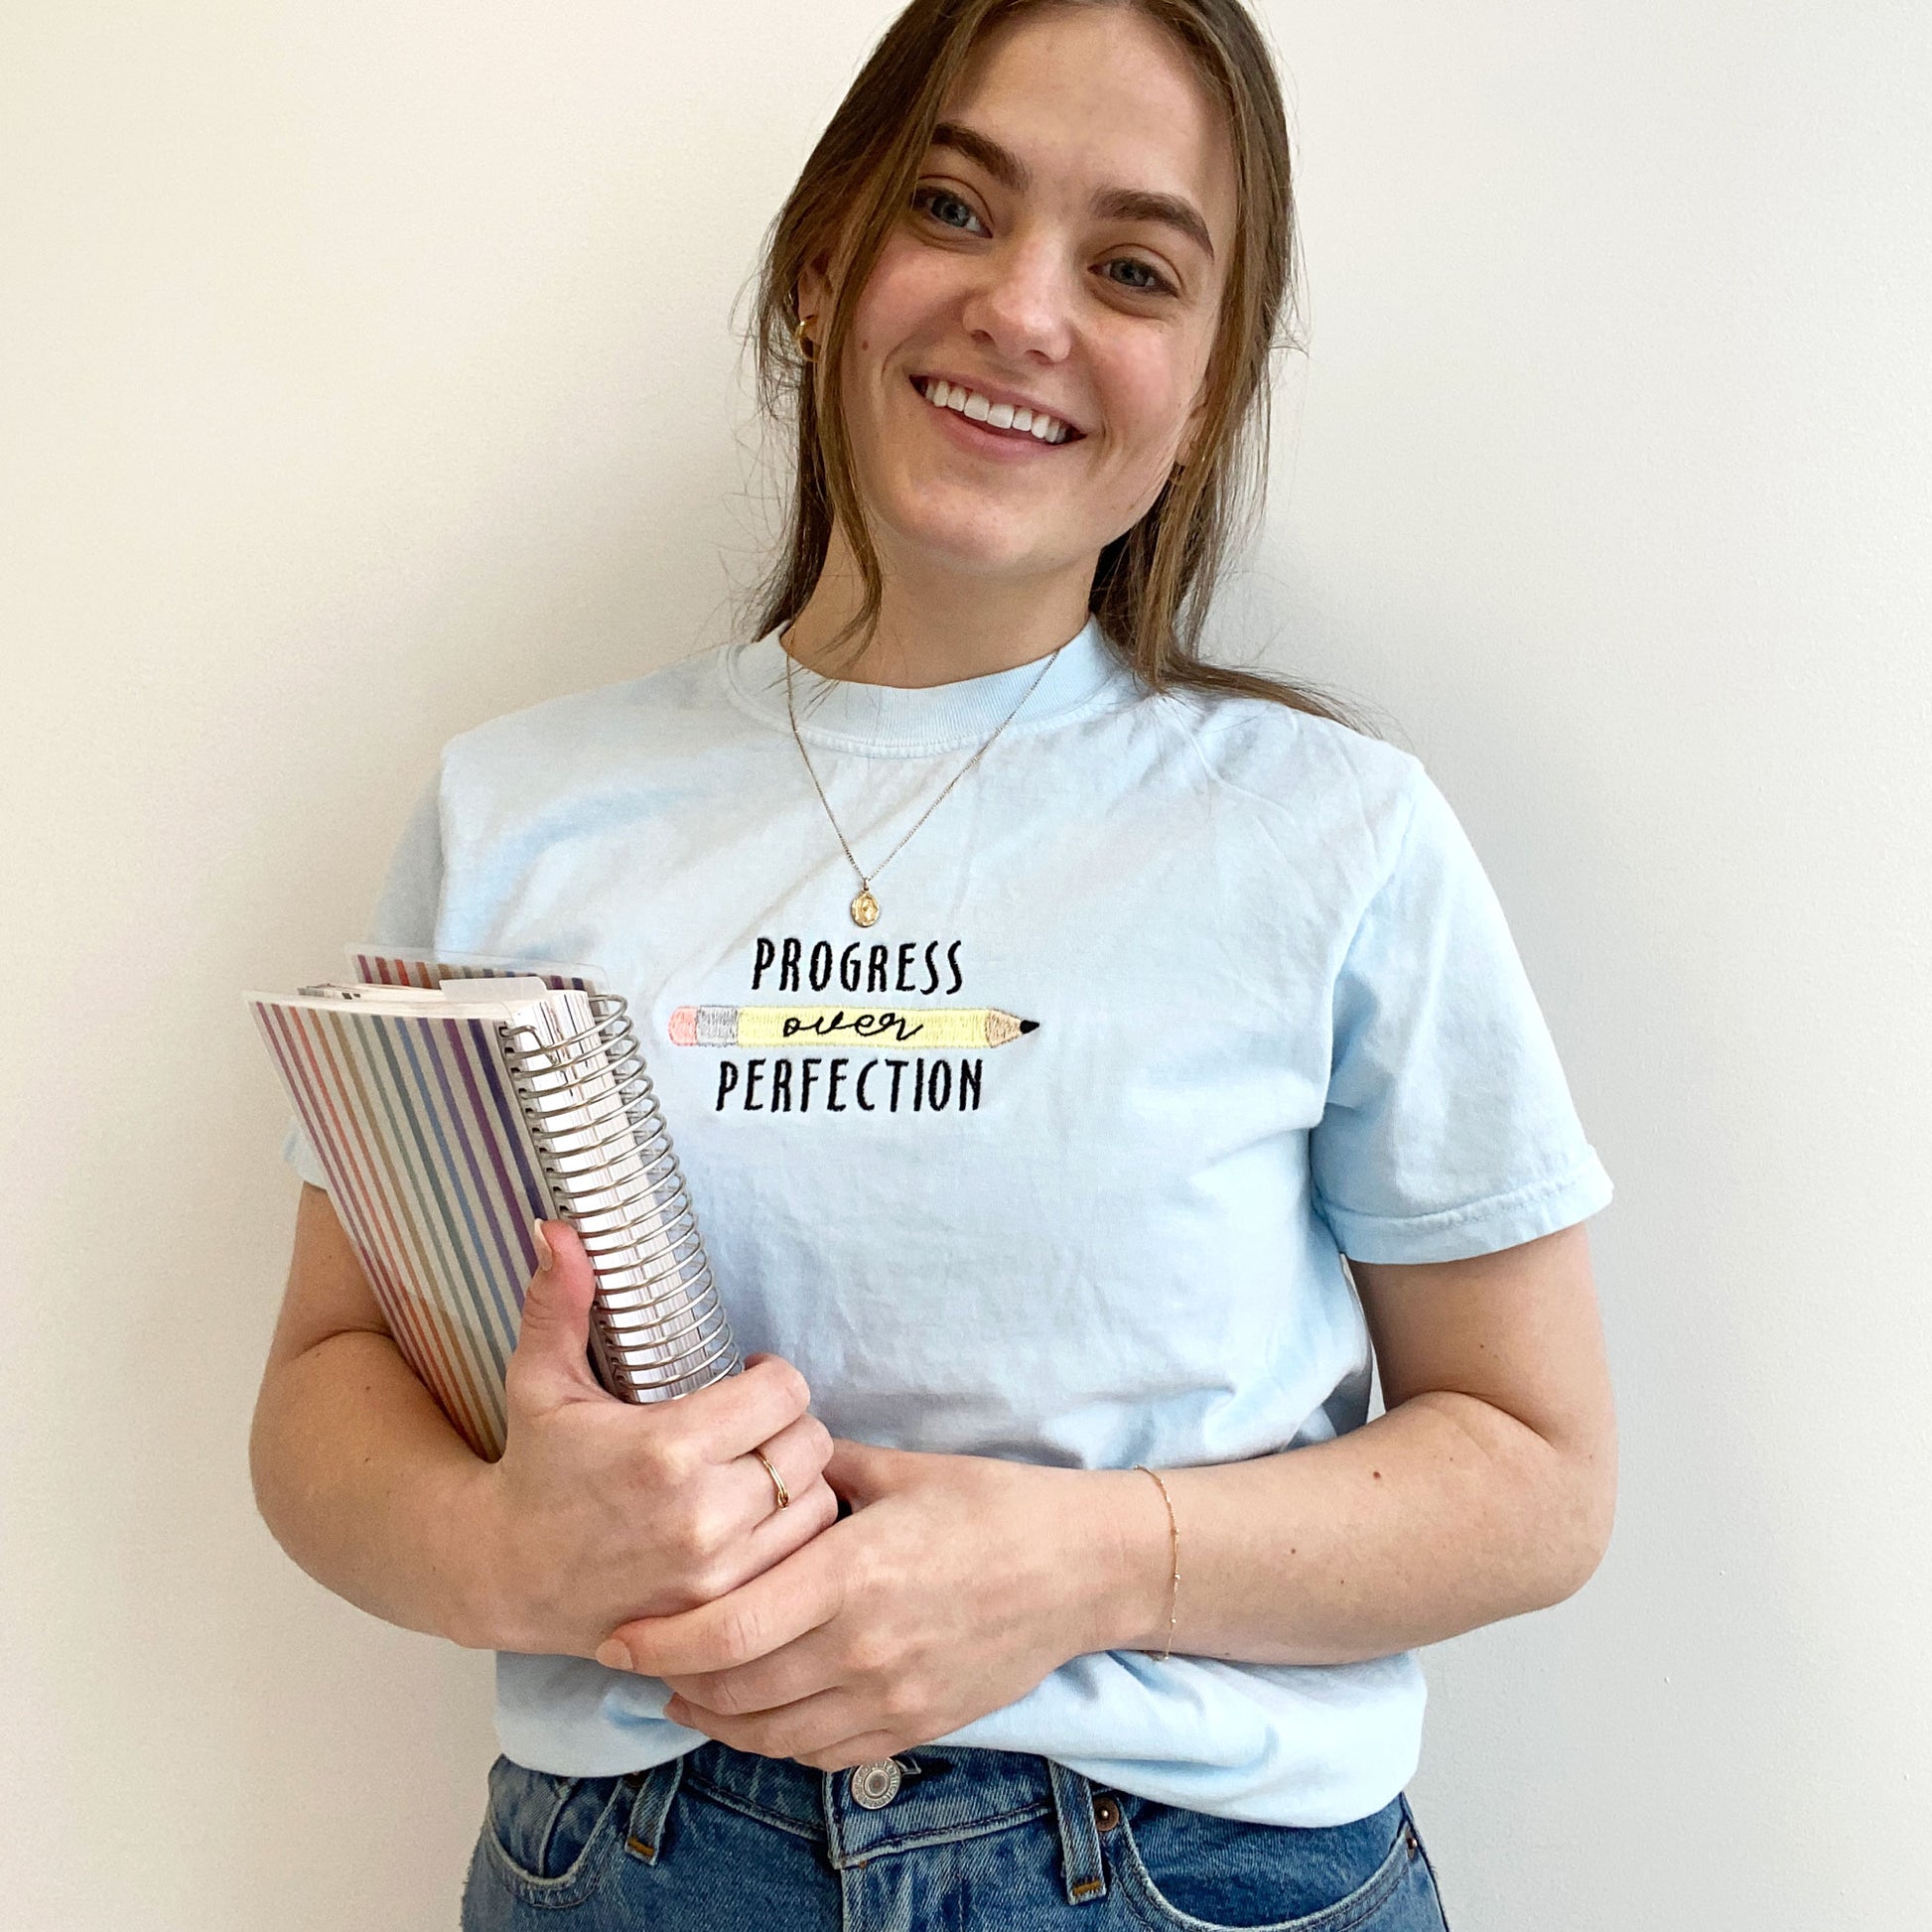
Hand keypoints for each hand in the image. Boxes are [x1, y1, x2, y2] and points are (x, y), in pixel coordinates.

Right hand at [464, 1220, 837, 1654]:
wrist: (504, 1577)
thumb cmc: (533, 1470)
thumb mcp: (540, 1381)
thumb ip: (559, 1302)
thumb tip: (558, 1227)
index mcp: (667, 1448)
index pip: (784, 1391)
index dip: (772, 1378)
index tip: (745, 1380)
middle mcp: (702, 1515)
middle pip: (812, 1443)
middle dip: (789, 1425)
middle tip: (754, 1426)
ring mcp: (719, 1571)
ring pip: (820, 1501)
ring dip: (799, 1480)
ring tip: (757, 1470)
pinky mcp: (727, 1611)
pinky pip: (804, 1558)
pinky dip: (795, 1534)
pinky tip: (759, 1519)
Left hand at [597, 1440, 1160, 1770]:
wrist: (1081, 1567)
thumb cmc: (992, 1505)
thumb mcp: (900, 1470)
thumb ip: (821, 1472)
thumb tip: (761, 1456)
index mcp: (853, 1572)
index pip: (730, 1627)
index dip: (662, 1641)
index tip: (619, 1636)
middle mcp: (864, 1646)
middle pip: (735, 1688)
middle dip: (672, 1679)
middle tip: (635, 1660)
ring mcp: (891, 1695)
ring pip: (770, 1733)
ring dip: (712, 1718)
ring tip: (680, 1692)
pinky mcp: (914, 1724)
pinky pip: (820, 1753)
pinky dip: (771, 1741)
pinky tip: (750, 1716)